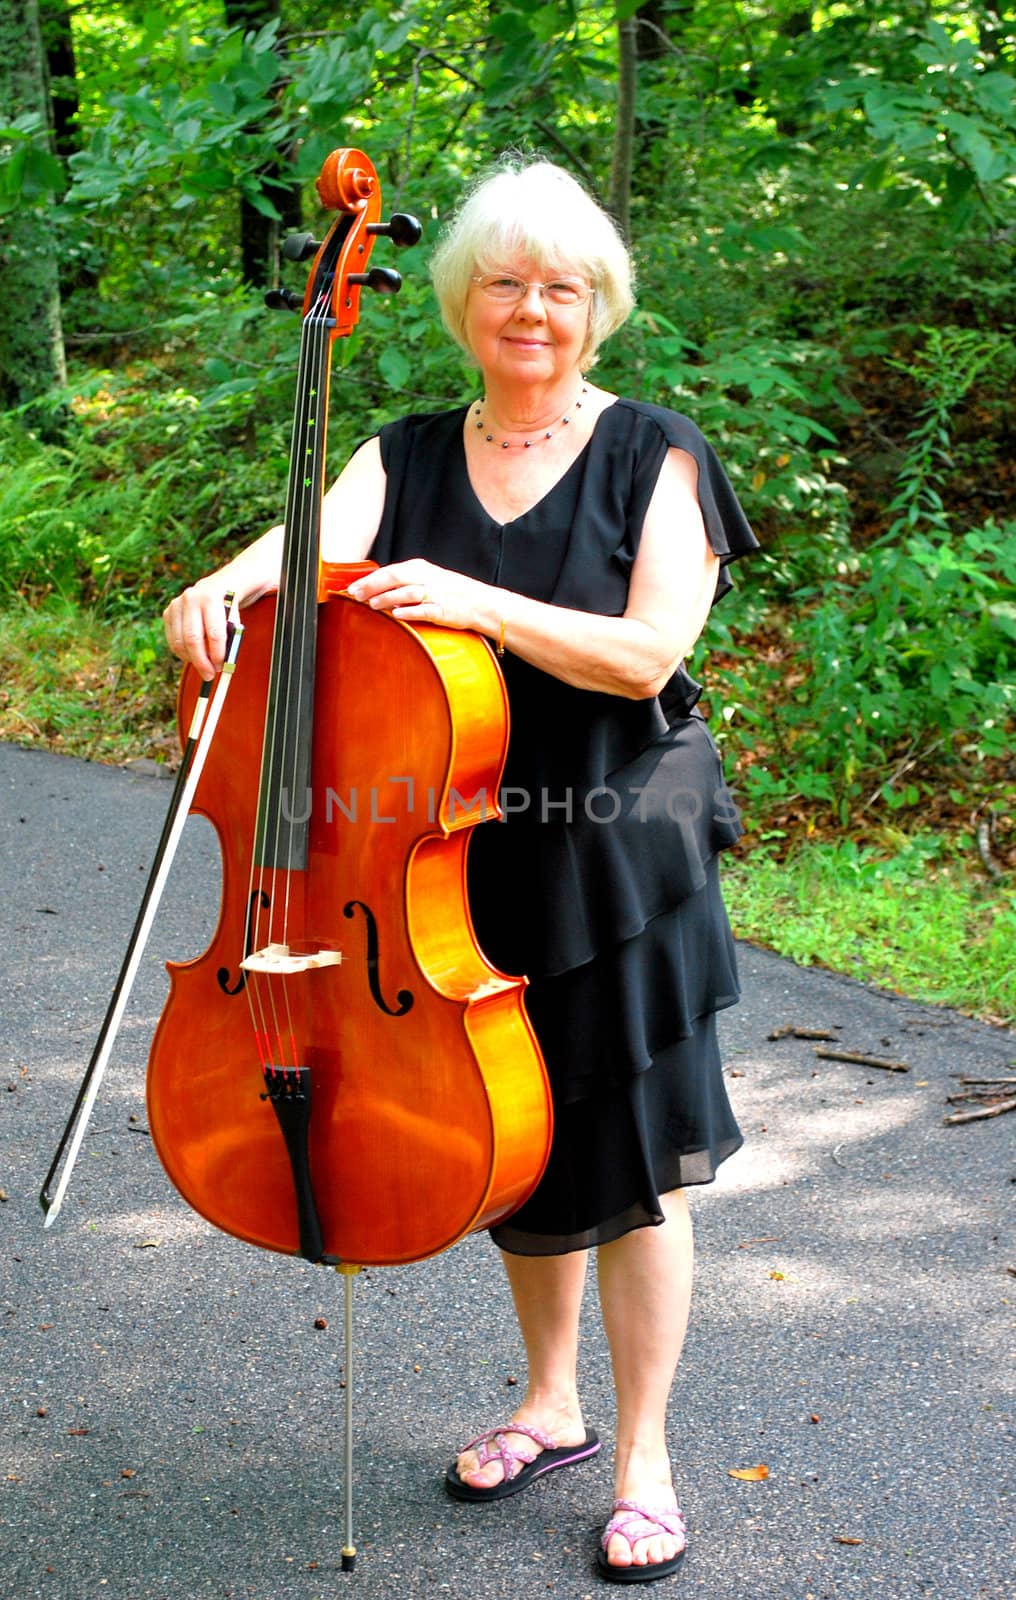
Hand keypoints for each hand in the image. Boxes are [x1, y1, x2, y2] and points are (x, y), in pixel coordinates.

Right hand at [163, 578, 234, 680]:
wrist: (224, 584)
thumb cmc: (232, 606)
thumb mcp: (237, 619)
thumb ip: (230, 639)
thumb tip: (220, 664)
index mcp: (212, 597)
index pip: (214, 633)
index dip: (217, 654)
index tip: (220, 667)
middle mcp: (192, 598)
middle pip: (192, 639)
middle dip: (201, 661)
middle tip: (209, 675)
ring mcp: (177, 603)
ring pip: (179, 641)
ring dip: (191, 659)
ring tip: (203, 666)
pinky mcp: (169, 611)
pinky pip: (173, 639)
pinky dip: (182, 652)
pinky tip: (193, 656)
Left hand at [346, 559, 495, 635]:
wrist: (480, 602)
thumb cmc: (450, 592)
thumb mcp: (426, 579)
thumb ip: (403, 582)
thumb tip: (375, 589)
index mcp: (420, 568)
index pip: (390, 570)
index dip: (369, 579)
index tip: (352, 587)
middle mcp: (426, 578)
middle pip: (395, 578)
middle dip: (373, 586)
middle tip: (356, 595)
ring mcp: (435, 594)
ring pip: (407, 593)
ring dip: (387, 598)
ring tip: (372, 604)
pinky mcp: (443, 610)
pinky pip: (424, 610)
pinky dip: (410, 611)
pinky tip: (397, 614)